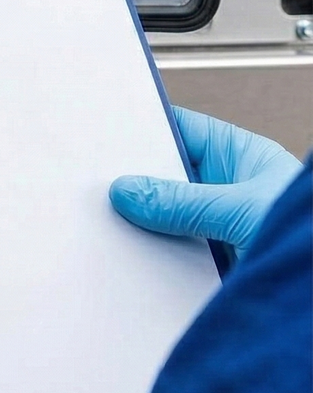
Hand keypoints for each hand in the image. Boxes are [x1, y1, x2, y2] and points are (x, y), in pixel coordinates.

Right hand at [110, 107, 302, 257]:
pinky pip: (175, 254)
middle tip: (101, 188)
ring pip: (169, 219)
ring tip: (116, 226)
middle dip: (136, 184)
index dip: (141, 129)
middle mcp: (231, 189)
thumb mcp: (243, 210)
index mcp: (242, 157)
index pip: (179, 130)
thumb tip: (129, 190)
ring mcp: (222, 226)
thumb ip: (183, 201)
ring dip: (147, 226)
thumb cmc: (310, 235)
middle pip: (167, 178)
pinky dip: (156, 258)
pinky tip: (136, 261)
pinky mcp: (217, 262)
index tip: (102, 135)